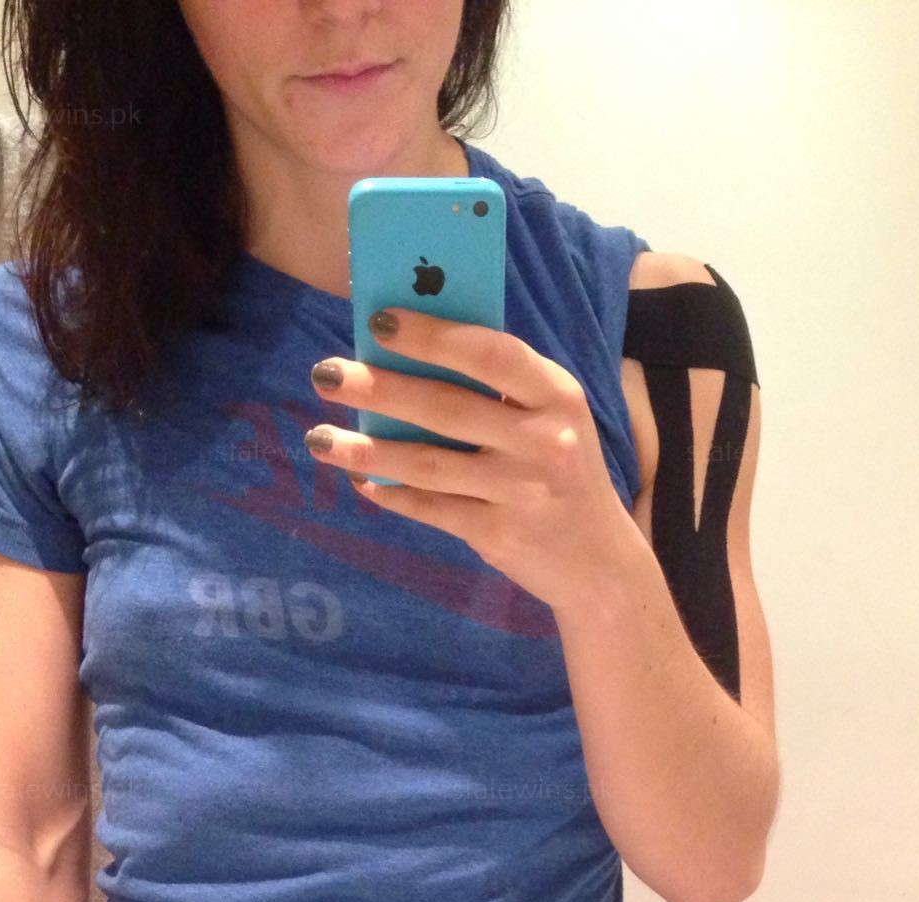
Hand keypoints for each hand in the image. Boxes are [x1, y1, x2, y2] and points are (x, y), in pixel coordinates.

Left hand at [305, 306, 639, 615]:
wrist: (599, 563)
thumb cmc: (562, 473)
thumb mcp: (553, 420)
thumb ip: (501, 389)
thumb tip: (410, 352)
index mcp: (557, 395)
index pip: (491, 354)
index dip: (433, 336)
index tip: (380, 322)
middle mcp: (543, 440)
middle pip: (446, 407)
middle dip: (379, 389)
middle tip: (326, 374)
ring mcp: (520, 492)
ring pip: (428, 464)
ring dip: (367, 450)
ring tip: (319, 438)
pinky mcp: (498, 534)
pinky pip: (431, 508)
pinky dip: (393, 494)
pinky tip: (362, 482)